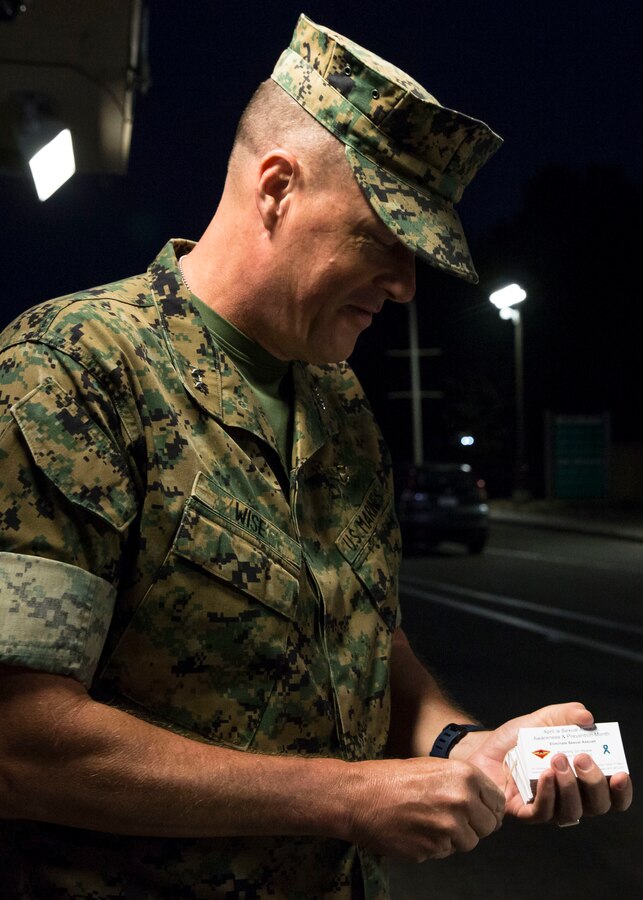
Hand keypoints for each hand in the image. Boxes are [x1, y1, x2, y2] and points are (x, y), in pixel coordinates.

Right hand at [346, 756, 504, 862]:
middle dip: (475, 824)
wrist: (359, 797)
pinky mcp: (433, 850)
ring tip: (431, 821)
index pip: (497, 800)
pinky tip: (418, 830)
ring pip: (469, 842)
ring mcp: (447, 829)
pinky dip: (436, 845)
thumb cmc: (390, 778)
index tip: (481, 809)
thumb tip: (484, 802)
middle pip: (489, 825)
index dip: (488, 806)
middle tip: (454, 817)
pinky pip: (446, 852)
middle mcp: (460, 802)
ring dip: (456, 837)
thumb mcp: (432, 767)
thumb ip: (463, 784)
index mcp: (463, 776)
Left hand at [456, 703, 632, 823]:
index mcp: (581, 779)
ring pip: (572, 812)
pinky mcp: (525, 813)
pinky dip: (548, 794)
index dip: (620, 790)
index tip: (621, 773)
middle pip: (597, 805)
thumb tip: (588, 717)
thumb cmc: (517, 738)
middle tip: (582, 758)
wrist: (483, 747)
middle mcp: (570, 797)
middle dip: (594, 782)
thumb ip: (566, 714)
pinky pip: (543, 813)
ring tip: (557, 760)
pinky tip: (545, 775)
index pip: (611, 795)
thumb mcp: (542, 719)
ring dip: (569, 786)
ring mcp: (549, 807)